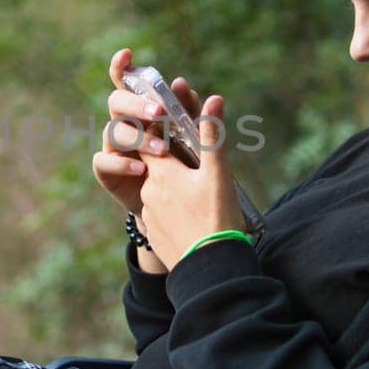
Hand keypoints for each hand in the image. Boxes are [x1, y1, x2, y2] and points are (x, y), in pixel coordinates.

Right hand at [91, 47, 200, 217]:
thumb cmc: (180, 160)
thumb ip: (187, 110)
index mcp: (139, 108)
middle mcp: (122, 122)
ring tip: (163, 150)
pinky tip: (142, 169)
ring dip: (138, 138)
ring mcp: (112, 145)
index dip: (121, 66)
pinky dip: (123, 164)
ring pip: (114, 131)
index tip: (127, 53)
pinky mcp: (106, 169)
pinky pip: (104, 161)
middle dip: (136, 105)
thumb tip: (180, 83)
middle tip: (159, 113)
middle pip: (116, 102)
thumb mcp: (189, 134)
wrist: (172, 202)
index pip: (126, 82)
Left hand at [137, 93, 244, 269]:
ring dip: (175, 188)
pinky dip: (176, 211)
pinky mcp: (158, 235)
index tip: (172, 123)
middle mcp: (150, 192)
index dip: (162, 131)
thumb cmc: (217, 217)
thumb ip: (212, 136)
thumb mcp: (218, 174)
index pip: (152, 141)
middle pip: (158, 167)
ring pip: (160, 192)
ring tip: (200, 194)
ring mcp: (151, 215)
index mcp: (162, 173)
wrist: (209, 269)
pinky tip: (194, 217)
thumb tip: (213, 99)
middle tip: (195, 165)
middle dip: (172, 161)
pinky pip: (164, 215)